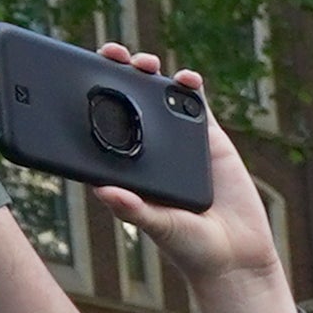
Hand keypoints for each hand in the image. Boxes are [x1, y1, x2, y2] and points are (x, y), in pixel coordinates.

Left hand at [84, 45, 295, 312]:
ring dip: (150, 73)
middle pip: (127, 99)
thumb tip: (102, 191)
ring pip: (159, 96)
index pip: (100, 123)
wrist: (236, 257)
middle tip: (109, 55)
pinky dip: (190, 86)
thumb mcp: (157, 227)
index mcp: (126, 165)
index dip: (88, 97)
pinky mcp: (209, 140)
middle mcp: (149, 149)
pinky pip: (196, 106)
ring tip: (143, 63)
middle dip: (117, 72)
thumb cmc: (189, 248)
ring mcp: (179, 141)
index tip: (76, 75)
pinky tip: (186, 78)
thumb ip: (133, 210)